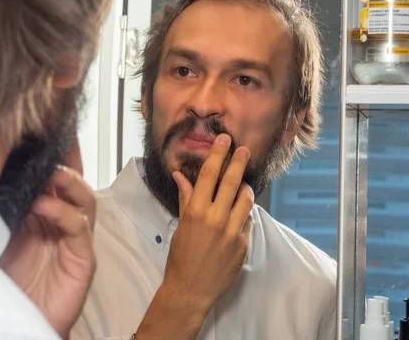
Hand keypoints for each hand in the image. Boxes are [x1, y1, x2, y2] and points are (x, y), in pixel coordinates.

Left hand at [0, 138, 96, 337]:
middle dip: (65, 160)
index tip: (41, 129)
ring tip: (47, 174)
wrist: (14, 318)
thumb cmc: (5, 279)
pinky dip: (62, 212)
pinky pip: (78, 227)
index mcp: (42, 212)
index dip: (52, 153)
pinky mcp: (82, 258)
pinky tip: (42, 205)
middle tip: (48, 144)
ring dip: (67, 182)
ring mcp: (74, 239)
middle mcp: (61, 221)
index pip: (53, 175)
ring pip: (83, 198)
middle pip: (73, 180)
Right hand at [166, 133, 253, 302]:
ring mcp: (232, 232)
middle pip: (232, 182)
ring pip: (246, 199)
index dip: (218, 155)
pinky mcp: (243, 245)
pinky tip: (239, 214)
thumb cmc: (181, 257)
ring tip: (243, 184)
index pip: (209, 176)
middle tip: (244, 149)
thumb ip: (186, 199)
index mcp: (196, 212)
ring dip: (245, 188)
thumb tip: (181, 175)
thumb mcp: (181, 225)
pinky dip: (244, 213)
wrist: (191, 289)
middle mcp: (216, 219)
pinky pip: (248, 220)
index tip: (224, 140)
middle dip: (239, 162)